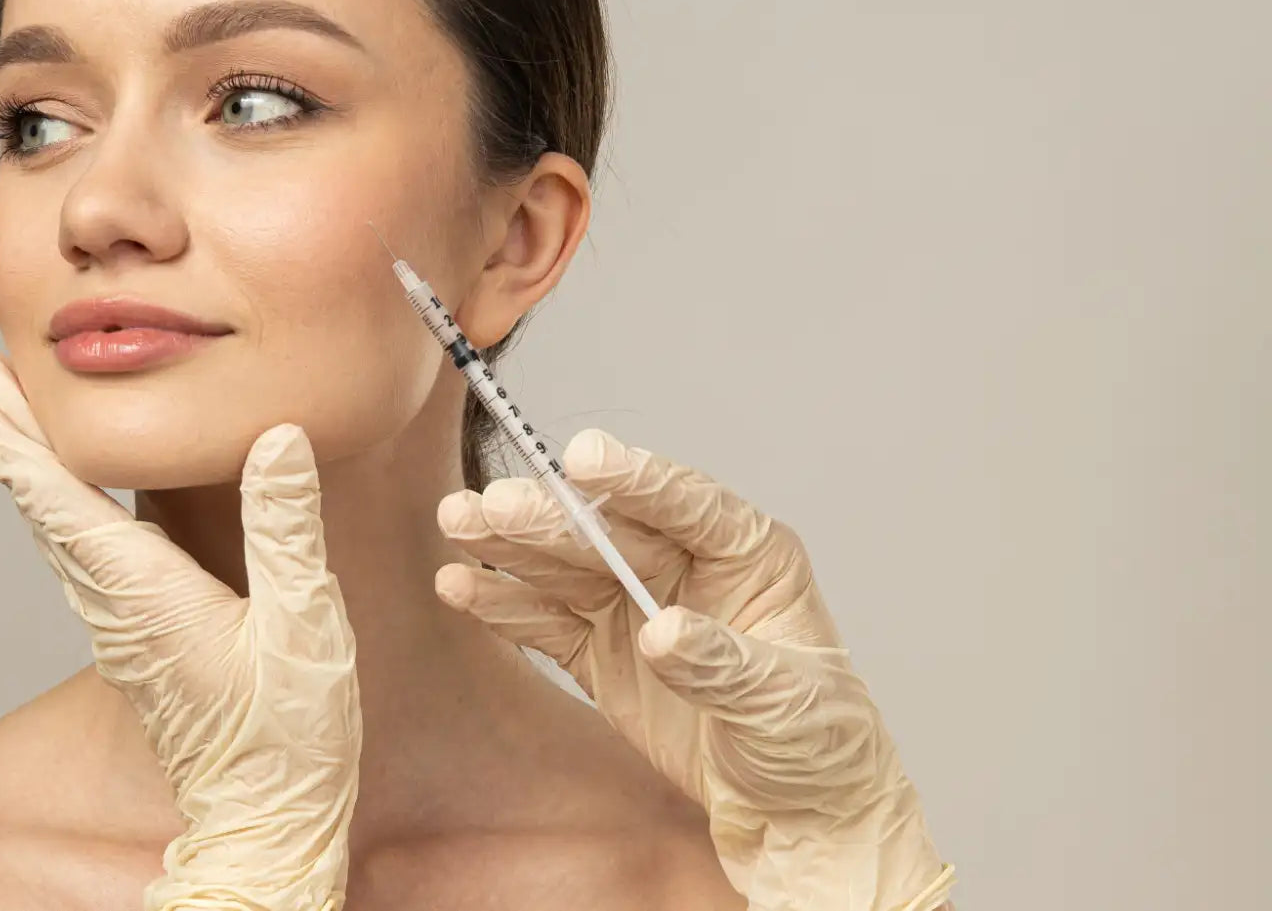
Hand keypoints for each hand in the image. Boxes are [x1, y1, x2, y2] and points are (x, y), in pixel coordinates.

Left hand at [0, 344, 360, 910]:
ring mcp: (122, 625)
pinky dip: (61, 504)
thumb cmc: (288, 735)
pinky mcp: (139, 639)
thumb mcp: (304, 624)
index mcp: (145, 592)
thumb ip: (284, 528)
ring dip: (25, 462)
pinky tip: (69, 490)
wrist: (267, 819)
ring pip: (57, 528)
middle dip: (0, 431)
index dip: (4, 441)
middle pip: (42, 503)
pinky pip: (84, 555)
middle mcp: (116, 605)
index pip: (58, 499)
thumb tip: (276, 439)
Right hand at [435, 430, 952, 910]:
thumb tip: (663, 631)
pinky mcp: (604, 654)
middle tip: (492, 505)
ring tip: (457, 523)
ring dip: (510, 547)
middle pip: (608, 533)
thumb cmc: (817, 747)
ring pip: (566, 567)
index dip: (635, 480)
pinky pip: (548, 622)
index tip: (582, 457)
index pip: (687, 504)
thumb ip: (722, 665)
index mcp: (749, 558)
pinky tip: (460, 584)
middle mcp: (688, 569)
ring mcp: (638, 609)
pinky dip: (504, 604)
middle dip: (548, 518)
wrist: (796, 817)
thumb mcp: (783, 704)